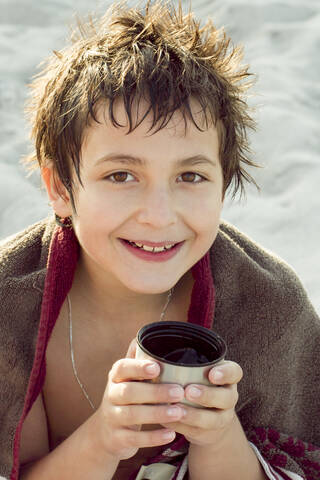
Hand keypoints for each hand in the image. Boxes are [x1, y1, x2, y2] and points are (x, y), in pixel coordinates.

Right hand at [94, 340, 185, 460]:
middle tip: (179, 391)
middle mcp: (110, 395)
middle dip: (155, 392)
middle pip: (129, 392)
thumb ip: (136, 357)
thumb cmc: (125, 398)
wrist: (105, 433)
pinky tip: (171, 434)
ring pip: (133, 415)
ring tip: (179, 412)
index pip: (122, 368)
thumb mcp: (127, 378)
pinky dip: (153, 438)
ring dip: (157, 414)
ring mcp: (112, 418)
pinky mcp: (117, 438)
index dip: (138, 367)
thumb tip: (145, 332)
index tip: (156, 367)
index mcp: (115, 377)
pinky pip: (134, 439)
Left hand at [161, 360, 242, 447]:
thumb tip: (148, 352)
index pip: (234, 372)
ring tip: (176, 410)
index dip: (225, 373)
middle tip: (188, 391)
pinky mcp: (209, 434)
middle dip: (207, 395)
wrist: (207, 418)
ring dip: (194, 415)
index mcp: (228, 377)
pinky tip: (167, 421)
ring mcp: (222, 417)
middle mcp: (229, 397)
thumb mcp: (197, 371)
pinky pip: (197, 431)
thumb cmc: (197, 383)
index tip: (211, 374)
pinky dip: (182, 426)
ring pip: (213, 418)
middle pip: (226, 397)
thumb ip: (182, 362)